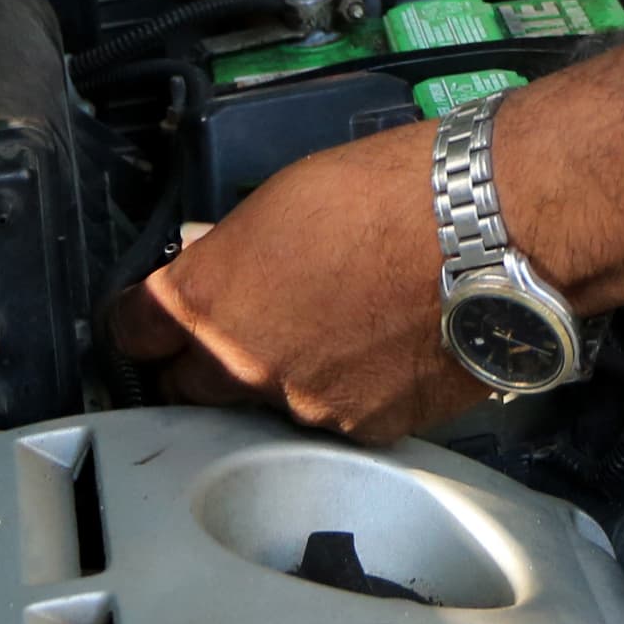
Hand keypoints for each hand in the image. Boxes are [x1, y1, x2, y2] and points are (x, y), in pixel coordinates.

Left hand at [108, 123, 481, 438]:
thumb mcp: (285, 199)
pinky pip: (334, 420)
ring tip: (333, 335)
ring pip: (265, 407)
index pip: (134, 330)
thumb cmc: (388, 189)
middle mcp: (240, 368)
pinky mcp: (365, 433)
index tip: (158, 312)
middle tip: (243, 330)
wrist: (489, 232)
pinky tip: (379, 355)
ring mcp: (302, 410)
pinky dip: (345, 394)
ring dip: (282, 379)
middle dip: (203, 362)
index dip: (143, 319)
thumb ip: (238, 251)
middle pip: (187, 387)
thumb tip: (226, 267)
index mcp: (207, 299)